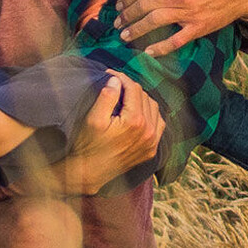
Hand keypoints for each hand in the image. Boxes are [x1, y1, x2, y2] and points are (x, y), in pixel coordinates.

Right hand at [52, 71, 164, 194]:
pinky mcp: (151, 149)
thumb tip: (116, 79)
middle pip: (144, 96)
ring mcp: (152, 142)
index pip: (133, 89)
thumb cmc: (87, 146)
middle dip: (130, 87)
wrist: (89, 173)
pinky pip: (159, 124)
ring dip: (141, 99)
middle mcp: (148, 131)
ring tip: (126, 96)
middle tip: (115, 84)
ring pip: (154, 108)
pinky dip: (151, 114)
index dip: (121, 78)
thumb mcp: (93, 119)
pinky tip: (139, 112)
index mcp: (135, 121)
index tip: (110, 74)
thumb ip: (106, 97)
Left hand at [113, 0, 247, 56]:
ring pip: (156, 22)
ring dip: (137, 30)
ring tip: (124, 36)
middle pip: (146, 6)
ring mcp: (189, 14)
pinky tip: (148, 51)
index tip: (119, 5)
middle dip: (128, 15)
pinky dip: (162, 47)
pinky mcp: (198, 29)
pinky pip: (177, 41)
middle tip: (117, 22)